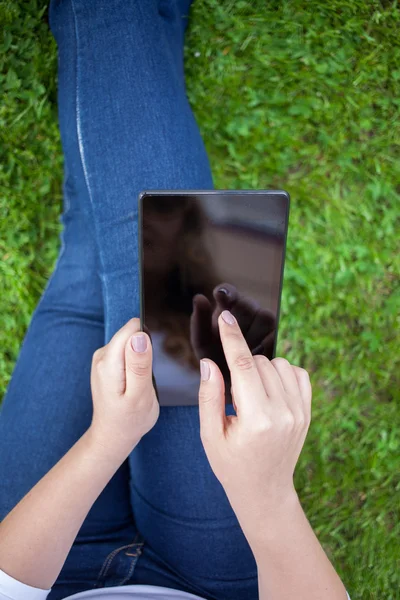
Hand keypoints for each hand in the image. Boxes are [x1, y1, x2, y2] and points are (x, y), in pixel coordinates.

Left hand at [89, 318, 158, 457]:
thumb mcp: (140, 395)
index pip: (131, 329)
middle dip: (146, 349)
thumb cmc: (129, 420)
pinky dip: (136, 361)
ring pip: (130, 341)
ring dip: (141, 357)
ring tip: (142, 380)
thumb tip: (140, 336)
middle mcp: (102, 355)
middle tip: (147, 376)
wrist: (113, 435)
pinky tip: (136, 380)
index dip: (148, 339)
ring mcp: (103, 358)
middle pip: (130, 333)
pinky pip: (126, 350)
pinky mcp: (108, 362)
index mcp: (109, 362)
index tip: (153, 360)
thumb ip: (140, 365)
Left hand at [191, 284, 275, 383]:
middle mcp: (248, 311)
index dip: (226, 292)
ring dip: (251, 333)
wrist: (231, 384)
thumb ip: (199, 320)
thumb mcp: (202, 342)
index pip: (228, 293)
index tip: (220, 295)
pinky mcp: (276, 339)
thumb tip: (199, 297)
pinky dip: (263, 346)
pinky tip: (253, 356)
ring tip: (239, 349)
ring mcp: (264, 324)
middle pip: (248, 304)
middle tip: (229, 332)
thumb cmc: (213, 358)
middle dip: (239, 317)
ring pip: (264, 318)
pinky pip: (273, 336)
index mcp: (228, 307)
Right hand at [198, 310, 310, 541]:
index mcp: (257, 419)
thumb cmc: (232, 464)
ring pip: (279, 364)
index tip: (226, 318)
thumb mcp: (210, 434)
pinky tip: (269, 389)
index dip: (232, 338)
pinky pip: (298, 373)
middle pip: (260, 362)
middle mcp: (283, 412)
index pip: (243, 365)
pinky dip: (282, 372)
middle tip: (234, 393)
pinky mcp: (307, 411)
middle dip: (242, 365)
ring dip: (261, 368)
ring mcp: (300, 412)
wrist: (264, 490)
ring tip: (251, 394)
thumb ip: (209, 395)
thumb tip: (210, 362)